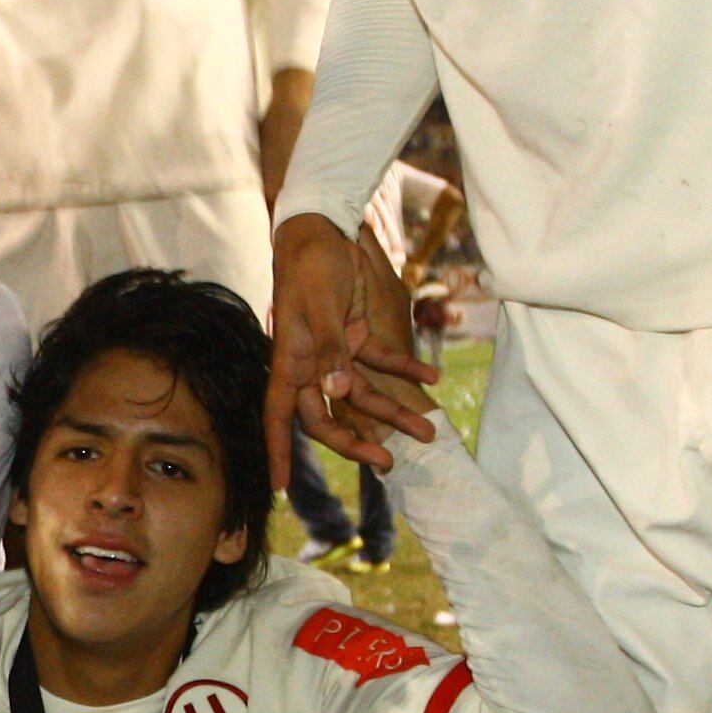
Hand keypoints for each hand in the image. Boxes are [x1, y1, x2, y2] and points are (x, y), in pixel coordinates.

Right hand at [263, 212, 437, 487]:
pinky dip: (407, 368)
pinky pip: (383, 360)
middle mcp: (310, 363)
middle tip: (390, 462)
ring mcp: (335, 351)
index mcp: (290, 359)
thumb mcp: (322, 304)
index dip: (278, 450)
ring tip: (431, 428)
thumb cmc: (311, 263)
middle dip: (357, 441)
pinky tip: (433, 376)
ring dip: (396, 410)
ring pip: (364, 392)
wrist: (323, 226)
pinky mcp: (356, 334)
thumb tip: (336, 395)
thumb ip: (330, 350)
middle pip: (329, 415)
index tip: (280, 486)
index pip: (278, 415)